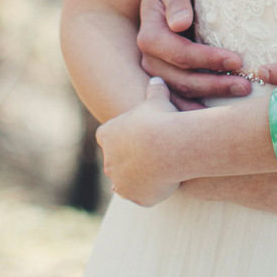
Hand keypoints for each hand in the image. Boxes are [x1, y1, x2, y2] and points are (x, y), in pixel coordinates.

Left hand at [95, 77, 184, 206]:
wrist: (170, 147)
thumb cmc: (161, 120)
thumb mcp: (158, 100)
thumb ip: (155, 90)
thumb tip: (157, 79)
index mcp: (107, 135)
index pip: (107, 136)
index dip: (122, 136)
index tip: (137, 134)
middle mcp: (108, 160)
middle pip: (114, 160)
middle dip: (128, 158)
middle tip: (149, 153)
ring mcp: (119, 181)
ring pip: (123, 181)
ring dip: (135, 177)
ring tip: (154, 172)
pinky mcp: (134, 197)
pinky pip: (139, 196)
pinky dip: (148, 192)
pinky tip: (161, 184)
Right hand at [137, 0, 248, 107]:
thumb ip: (177, 0)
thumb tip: (179, 24)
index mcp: (149, 34)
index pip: (180, 53)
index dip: (208, 59)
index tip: (237, 60)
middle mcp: (149, 59)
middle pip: (182, 79)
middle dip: (215, 83)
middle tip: (247, 84)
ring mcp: (155, 73)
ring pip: (182, 93)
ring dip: (212, 96)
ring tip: (242, 91)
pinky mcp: (165, 82)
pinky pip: (180, 101)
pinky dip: (198, 110)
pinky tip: (219, 114)